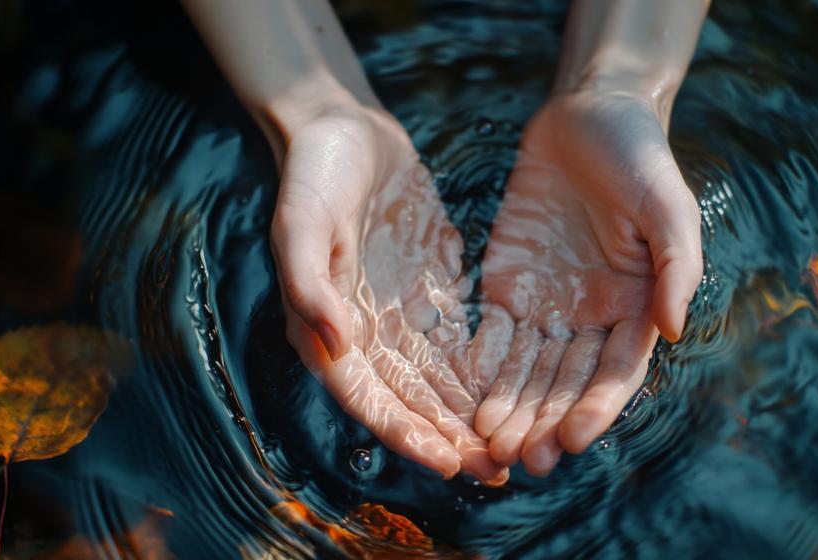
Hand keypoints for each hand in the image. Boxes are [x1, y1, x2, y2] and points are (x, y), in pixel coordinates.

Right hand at [268, 100, 506, 484]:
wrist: (343, 128)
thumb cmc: (312, 173)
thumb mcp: (300, 220)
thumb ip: (308, 284)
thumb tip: (335, 347)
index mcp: (327, 328)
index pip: (370, 397)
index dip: (408, 434)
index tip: (449, 463)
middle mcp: (363, 334)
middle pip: (410, 401)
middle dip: (450, 439)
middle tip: (496, 471)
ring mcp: (398, 315)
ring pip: (439, 382)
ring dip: (470, 418)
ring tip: (512, 448)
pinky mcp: (428, 293)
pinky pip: (459, 342)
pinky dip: (482, 371)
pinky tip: (517, 393)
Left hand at [468, 89, 702, 475]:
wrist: (589, 112)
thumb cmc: (641, 156)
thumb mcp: (669, 205)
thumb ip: (676, 266)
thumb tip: (672, 330)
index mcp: (636, 307)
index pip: (614, 372)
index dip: (594, 408)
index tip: (571, 440)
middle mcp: (592, 317)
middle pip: (565, 382)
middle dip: (543, 422)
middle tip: (519, 460)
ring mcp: (549, 304)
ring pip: (526, 370)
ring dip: (510, 408)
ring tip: (487, 444)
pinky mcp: (509, 284)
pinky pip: (492, 334)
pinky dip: (481, 368)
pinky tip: (463, 398)